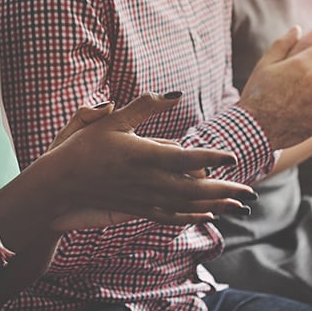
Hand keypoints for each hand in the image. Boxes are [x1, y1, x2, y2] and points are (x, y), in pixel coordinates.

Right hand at [34, 92, 256, 231]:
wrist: (61, 183)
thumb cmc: (85, 147)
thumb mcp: (113, 119)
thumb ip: (146, 106)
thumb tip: (175, 94)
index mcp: (145, 156)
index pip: (187, 158)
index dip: (213, 158)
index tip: (233, 157)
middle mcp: (148, 181)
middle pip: (195, 188)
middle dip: (225, 191)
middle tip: (251, 193)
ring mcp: (144, 198)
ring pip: (187, 205)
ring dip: (215, 205)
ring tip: (239, 204)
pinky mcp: (138, 208)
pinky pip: (171, 216)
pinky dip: (192, 216)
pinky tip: (208, 215)